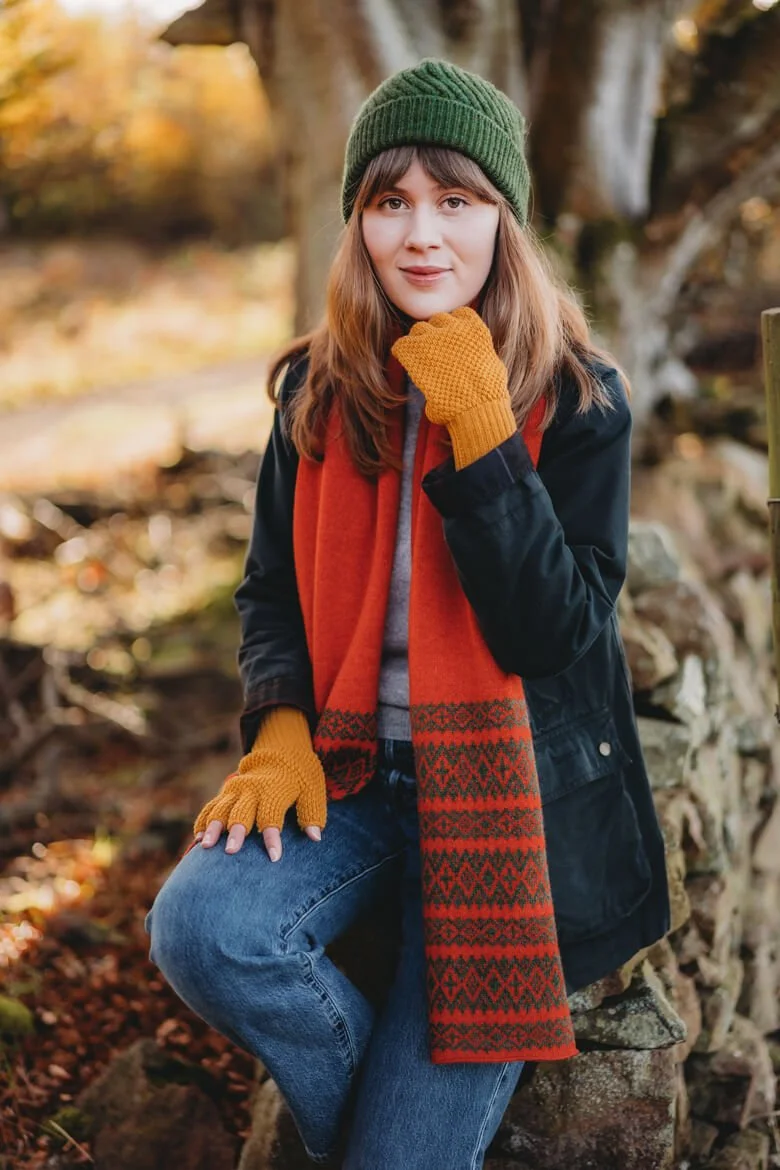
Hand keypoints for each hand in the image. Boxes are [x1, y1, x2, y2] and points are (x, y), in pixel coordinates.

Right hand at [192, 707, 326, 859]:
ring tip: (206, 847)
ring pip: (221, 809)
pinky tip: (199, 838)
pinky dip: (204, 822)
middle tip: (231, 852)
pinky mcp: (226, 792)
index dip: (273, 837)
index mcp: (274, 789)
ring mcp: (236, 790)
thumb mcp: (313, 789)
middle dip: (236, 832)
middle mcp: (252, 789)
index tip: (274, 857)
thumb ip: (312, 812)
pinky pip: (211, 807)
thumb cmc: (300, 777)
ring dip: (213, 828)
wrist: (281, 753)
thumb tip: (315, 837)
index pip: (272, 816)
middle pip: (241, 813)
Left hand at [391, 307, 515, 467]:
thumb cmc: (489, 396)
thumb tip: (476, 358)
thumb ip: (480, 354)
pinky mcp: (417, 351)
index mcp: (476, 329)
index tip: (451, 341)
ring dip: (418, 342)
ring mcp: (435, 338)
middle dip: (435, 334)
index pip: (460, 314)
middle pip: (437, 320)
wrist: (477, 407)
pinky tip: (405, 362)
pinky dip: (402, 352)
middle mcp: (455, 328)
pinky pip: (402, 344)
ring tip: (419, 360)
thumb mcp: (494, 366)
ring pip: (418, 329)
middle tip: (433, 354)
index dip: (453, 327)